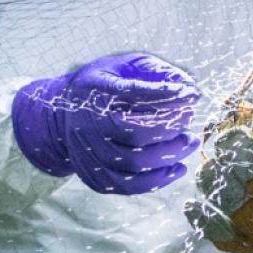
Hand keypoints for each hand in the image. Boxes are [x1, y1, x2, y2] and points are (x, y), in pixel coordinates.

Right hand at [11, 52, 199, 194]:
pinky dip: (157, 181)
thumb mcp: (122, 66)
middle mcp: (88, 124)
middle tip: (189, 119)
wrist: (60, 117)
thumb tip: (188, 86)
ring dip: (169, 155)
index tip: (192, 94)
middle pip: (134, 132)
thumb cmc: (101, 87)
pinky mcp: (94, 176)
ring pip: (134, 163)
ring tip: (190, 142)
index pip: (132, 93)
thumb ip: (153, 70)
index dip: (165, 94)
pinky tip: (177, 168)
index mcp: (95, 90)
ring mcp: (89, 154)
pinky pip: (128, 185)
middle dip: (170, 128)